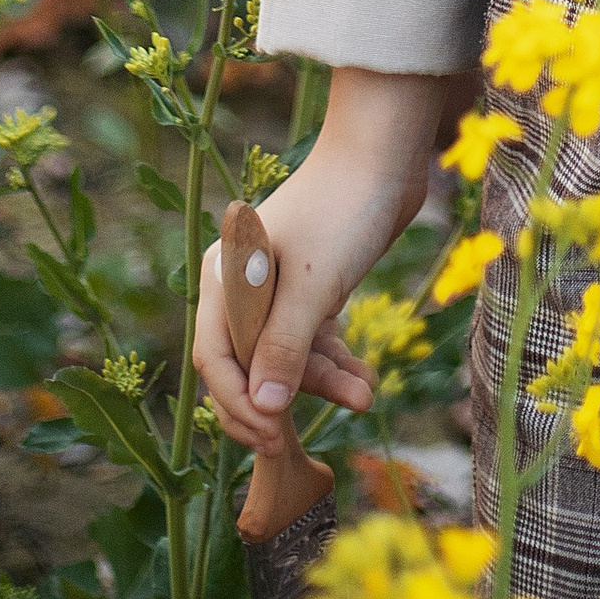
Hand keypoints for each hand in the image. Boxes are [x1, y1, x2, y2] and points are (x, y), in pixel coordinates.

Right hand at [191, 63, 477, 456]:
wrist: (384, 156)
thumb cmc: (339, 212)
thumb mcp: (312, 287)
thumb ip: (284, 349)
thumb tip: (264, 409)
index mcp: (224, 278)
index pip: (215, 360)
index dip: (238, 405)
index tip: (273, 438)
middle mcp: (242, 286)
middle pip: (248, 366)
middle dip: (278, 403)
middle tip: (300, 443)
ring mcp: (277, 289)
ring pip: (288, 358)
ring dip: (322, 383)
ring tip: (365, 397)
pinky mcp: (312, 289)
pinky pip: (314, 342)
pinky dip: (337, 364)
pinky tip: (364, 383)